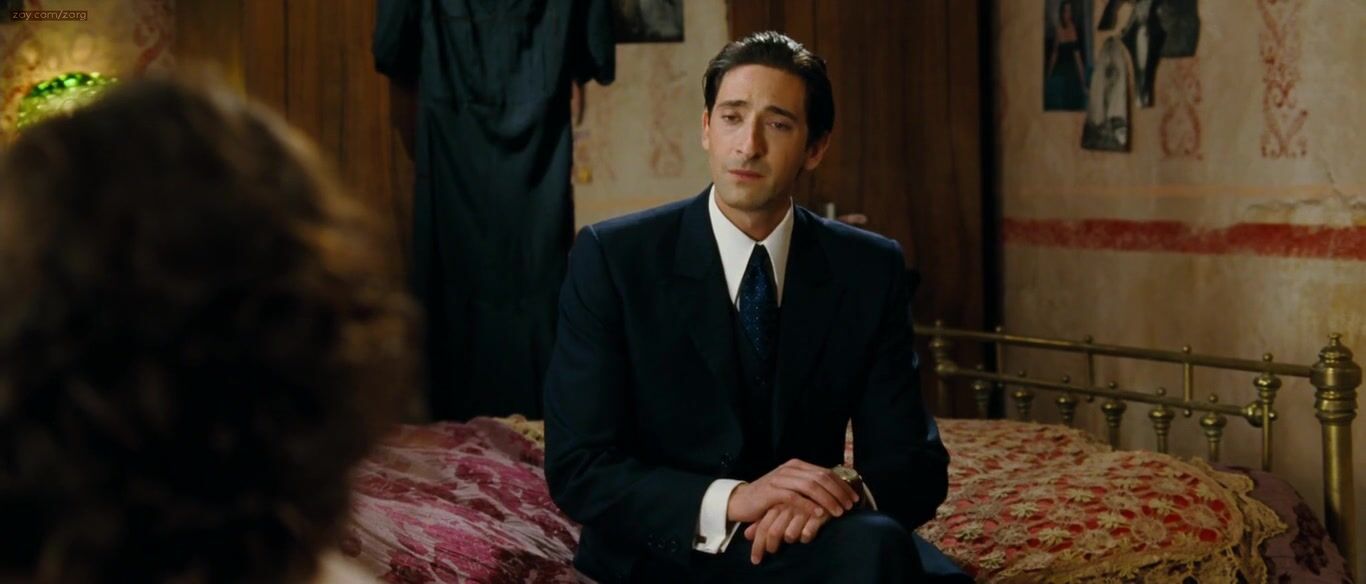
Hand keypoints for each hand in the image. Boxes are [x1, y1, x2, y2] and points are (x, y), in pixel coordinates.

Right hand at [726, 459, 859, 524]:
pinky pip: (794, 497)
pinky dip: (809, 505)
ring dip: (828, 499)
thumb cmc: (769, 498)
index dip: (842, 485)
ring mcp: (780, 478)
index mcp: (797, 466)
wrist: (741, 501)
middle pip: (821, 477)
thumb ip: (808, 488)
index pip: (825, 472)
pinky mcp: (771, 491)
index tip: (853, 498)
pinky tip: (819, 513)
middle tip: (849, 506)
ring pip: (810, 486)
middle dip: (839, 492)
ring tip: (838, 512)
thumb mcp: (790, 488)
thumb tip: (834, 494)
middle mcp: (790, 468)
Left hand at [744, 502, 830, 564]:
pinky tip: (805, 537)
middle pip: (773, 532)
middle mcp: (786, 508)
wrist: (826, 485)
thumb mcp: (780, 508)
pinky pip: (808, 531)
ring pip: (790, 534)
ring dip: (789, 540)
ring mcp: (801, 510)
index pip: (763, 528)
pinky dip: (805, 537)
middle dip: (770, 547)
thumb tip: (746, 535)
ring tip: (792, 540)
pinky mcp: (817, 513)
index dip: (758, 545)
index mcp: (776, 506)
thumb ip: (763, 521)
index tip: (755, 560)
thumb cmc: (800, 500)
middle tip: (772, 552)